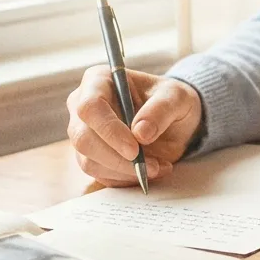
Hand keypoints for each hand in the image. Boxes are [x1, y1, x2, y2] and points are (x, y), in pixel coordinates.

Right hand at [65, 66, 202, 186]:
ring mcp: (84, 133)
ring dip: (126, 171)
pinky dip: (127, 178)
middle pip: (83, 138)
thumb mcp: (177, 98)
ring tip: (159, 167)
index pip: (90, 107)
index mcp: (98, 81)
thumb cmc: (171, 100)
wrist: (174, 121)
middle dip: (117, 158)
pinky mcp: (91, 156)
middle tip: (150, 166)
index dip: (109, 130)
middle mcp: (82, 106)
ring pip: (89, 162)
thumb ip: (161, 110)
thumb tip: (140, 133)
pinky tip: (151, 170)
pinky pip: (100, 175)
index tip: (135, 149)